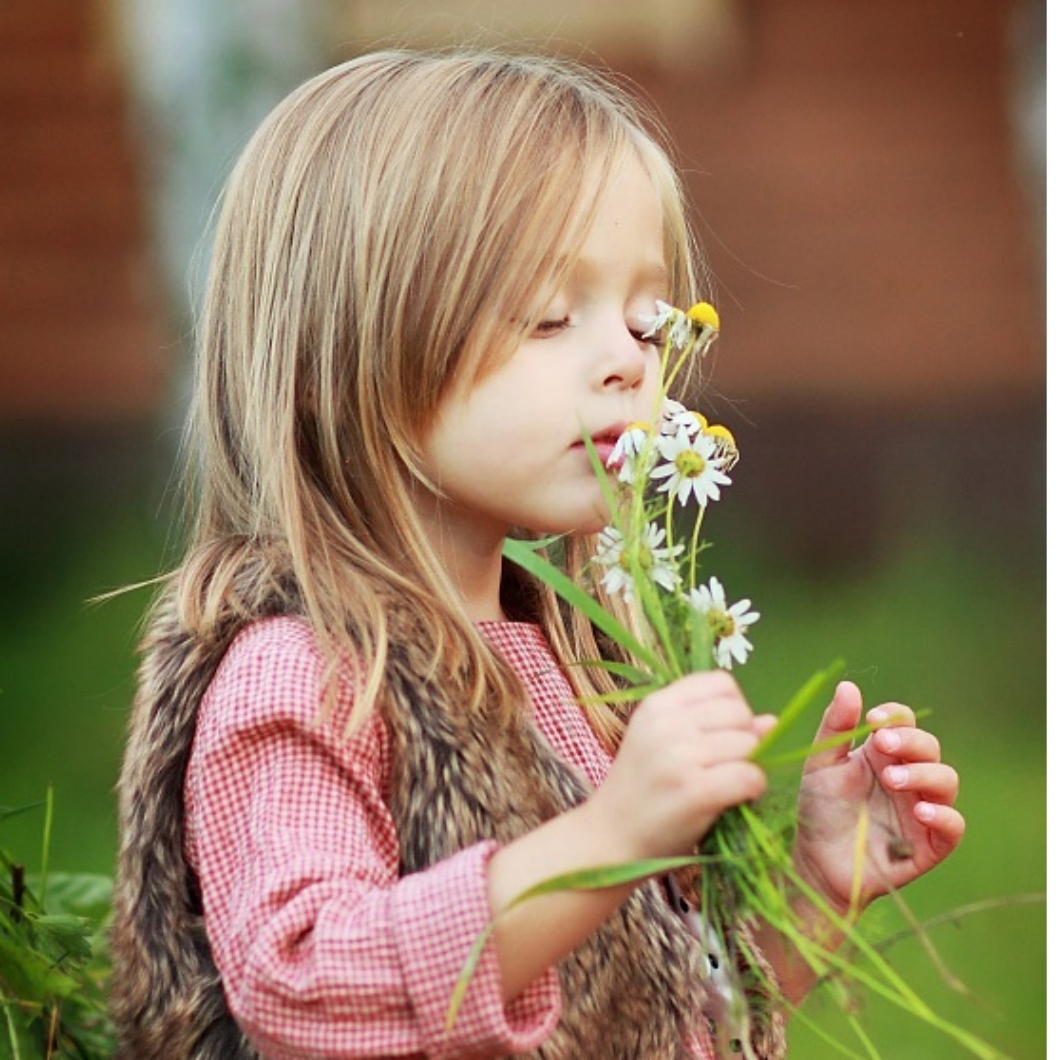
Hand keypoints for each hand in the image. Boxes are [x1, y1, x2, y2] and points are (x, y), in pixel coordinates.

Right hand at [588, 671, 773, 862]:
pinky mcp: (696, 791)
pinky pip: (750, 776)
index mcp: (657, 705)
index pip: (721, 683)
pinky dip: (753, 789)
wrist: (609, 839)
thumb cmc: (641, 791)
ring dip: (749, 767)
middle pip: (739, 713)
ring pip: (749, 744)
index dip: (733, 709)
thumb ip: (712, 726)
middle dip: (744, 739)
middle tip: (725, 766)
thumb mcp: (663, 744)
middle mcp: (666, 724)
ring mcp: (679, 756)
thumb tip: (771, 722)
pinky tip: (735, 799)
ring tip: (726, 784)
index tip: (721, 735)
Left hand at [792, 681, 963, 916]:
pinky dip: (943, 815)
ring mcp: (921, 809)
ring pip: (946, 780)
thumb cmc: (819, 810)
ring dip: (924, 774)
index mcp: (882, 753)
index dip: (895, 716)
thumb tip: (848, 686)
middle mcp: (907, 777)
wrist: (816, 863)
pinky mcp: (930, 844)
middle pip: (929, 747)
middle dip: (910, 742)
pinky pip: (953, 826)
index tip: (873, 719)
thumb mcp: (820, 765)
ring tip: (892, 779)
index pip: (904, 722)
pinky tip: (919, 811)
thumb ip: (834, 728)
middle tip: (882, 746)